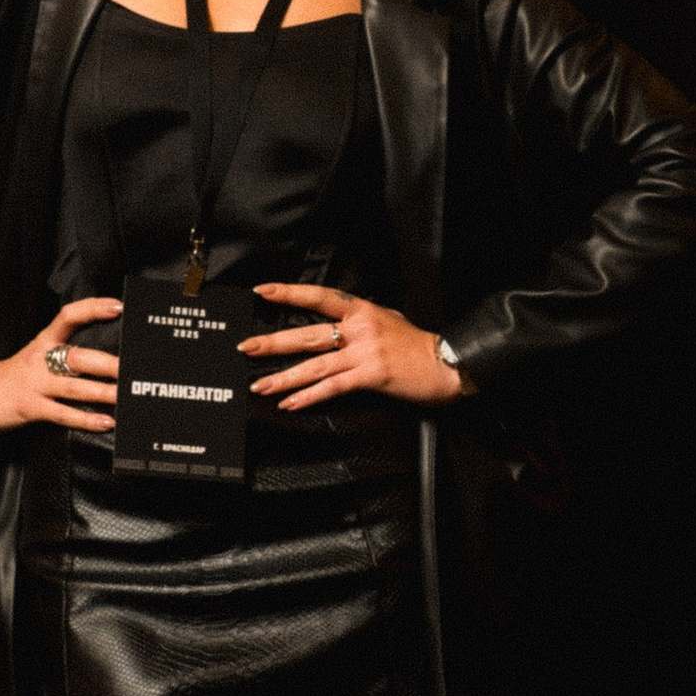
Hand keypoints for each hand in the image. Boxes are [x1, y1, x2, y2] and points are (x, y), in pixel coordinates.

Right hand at [0, 297, 120, 434]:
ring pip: (74, 386)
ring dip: (102, 392)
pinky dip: (85, 419)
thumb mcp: (35, 358)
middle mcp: (41, 360)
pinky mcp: (29, 407)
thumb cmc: (10, 377)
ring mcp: (35, 384)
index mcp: (43, 343)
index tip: (117, 307)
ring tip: (124, 396)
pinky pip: (62, 413)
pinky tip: (104, 422)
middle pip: (77, 356)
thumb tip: (102, 362)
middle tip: (131, 368)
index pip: (68, 317)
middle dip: (106, 363)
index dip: (92, 309)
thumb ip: (62, 357)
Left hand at [239, 283, 466, 410]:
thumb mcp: (390, 321)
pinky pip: (333, 387)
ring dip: (284, 377)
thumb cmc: (419, 346)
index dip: (289, 293)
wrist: (448, 363)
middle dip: (274, 343)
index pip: (319, 297)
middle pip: (308, 334)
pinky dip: (310, 397)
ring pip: (315, 365)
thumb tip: (341, 323)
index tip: (262, 291)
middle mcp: (360, 328)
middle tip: (247, 347)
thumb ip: (363, 321)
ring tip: (261, 385)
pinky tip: (292, 403)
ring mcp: (365, 352)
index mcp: (362, 311)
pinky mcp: (371, 375)